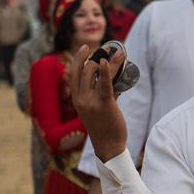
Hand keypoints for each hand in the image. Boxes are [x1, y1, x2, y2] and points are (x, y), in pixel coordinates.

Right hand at [70, 45, 127, 162]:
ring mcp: (91, 101)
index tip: (86, 48)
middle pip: (84, 69)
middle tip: (110, 49)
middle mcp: (81, 98)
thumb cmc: (105, 128)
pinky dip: (106, 71)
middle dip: (96, 55)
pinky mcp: (104, 104)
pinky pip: (104, 84)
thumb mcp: (97, 109)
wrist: (108, 146)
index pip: (73, 73)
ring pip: (95, 73)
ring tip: (120, 53)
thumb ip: (102, 94)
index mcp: (77, 99)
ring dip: (108, 60)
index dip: (79, 58)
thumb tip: (115, 82)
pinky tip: (108, 62)